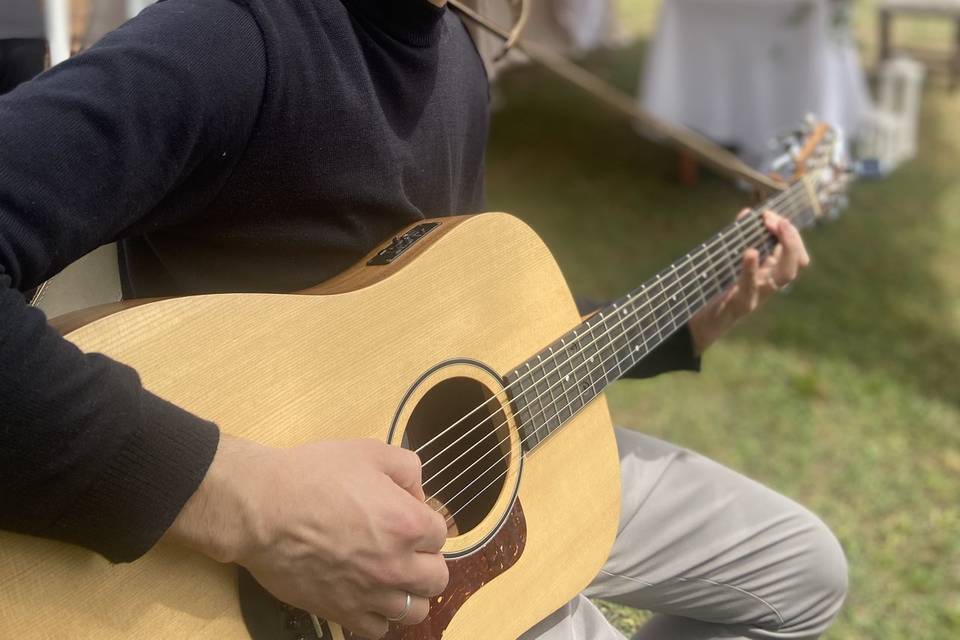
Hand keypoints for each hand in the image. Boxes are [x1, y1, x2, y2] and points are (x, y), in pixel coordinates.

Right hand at [164, 436, 449, 638]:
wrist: (262, 508)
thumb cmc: (313, 475)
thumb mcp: (369, 451)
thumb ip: (407, 468)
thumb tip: (418, 493)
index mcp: (408, 523)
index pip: (440, 533)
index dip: (423, 520)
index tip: (403, 513)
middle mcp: (396, 564)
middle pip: (437, 578)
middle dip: (425, 560)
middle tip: (404, 547)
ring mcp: (370, 593)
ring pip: (415, 611)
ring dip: (409, 592)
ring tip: (391, 576)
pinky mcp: (341, 612)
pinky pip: (378, 630)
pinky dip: (378, 616)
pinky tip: (367, 596)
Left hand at [688, 209, 809, 353]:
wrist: (698, 322)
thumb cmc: (714, 289)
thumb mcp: (727, 260)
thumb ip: (738, 238)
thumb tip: (747, 212)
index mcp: (767, 273)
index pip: (792, 251)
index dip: (788, 232)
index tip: (769, 215)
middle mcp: (768, 285)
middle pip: (794, 263)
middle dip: (792, 238)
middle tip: (778, 220)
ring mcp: (758, 296)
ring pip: (784, 275)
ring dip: (786, 249)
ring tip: (776, 226)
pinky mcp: (741, 306)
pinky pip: (750, 287)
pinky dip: (751, 269)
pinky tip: (750, 252)